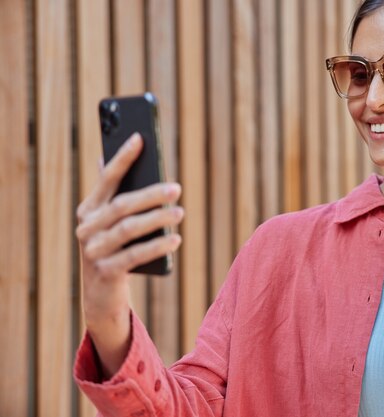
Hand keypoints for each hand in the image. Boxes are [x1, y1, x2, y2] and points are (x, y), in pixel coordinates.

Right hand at [75, 133, 183, 376]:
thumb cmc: (113, 247)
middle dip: (151, 194)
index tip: (140, 138)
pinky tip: (175, 240)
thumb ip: (110, 192)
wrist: (101, 294)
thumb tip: (105, 156)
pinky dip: (157, 247)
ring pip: (129, 229)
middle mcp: (87, 228)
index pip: (107, 178)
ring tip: (180, 213)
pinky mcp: (106, 272)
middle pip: (122, 205)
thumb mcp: (110, 221)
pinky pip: (135, 256)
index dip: (123, 158)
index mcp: (89, 209)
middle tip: (177, 188)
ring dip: (158, 220)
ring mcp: (93, 251)